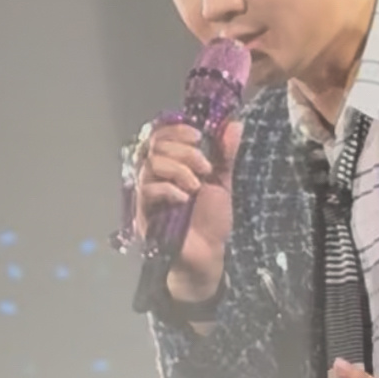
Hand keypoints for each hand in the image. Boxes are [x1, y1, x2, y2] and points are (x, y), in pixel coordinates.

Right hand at [135, 115, 243, 295]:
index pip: (163, 133)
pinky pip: (148, 188)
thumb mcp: (222, 182)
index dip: (177, 129)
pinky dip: (169, 189)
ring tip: (197, 186)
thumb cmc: (211, 219)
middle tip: (205, 167)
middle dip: (184, 151)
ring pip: (152, 163)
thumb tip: (235, 124)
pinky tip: (184, 199)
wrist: (207, 254)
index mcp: (173, 163)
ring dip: (179, 169)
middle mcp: (157, 173)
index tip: (198, 135)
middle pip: (156, 144)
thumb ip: (225, 154)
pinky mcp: (144, 210)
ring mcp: (148, 191)